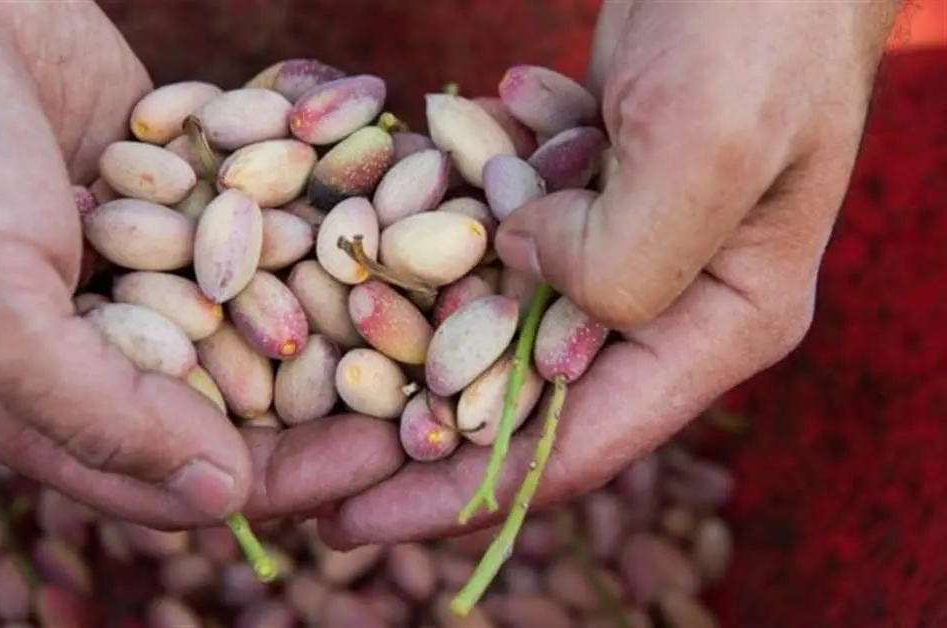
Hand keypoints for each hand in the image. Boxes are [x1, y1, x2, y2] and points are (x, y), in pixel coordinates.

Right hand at [0, 3, 401, 528]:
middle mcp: (92, 338)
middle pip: (231, 401)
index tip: (380, 456)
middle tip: (436, 393)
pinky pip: (258, 217)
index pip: (174, 473)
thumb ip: (99, 411)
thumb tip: (219, 498)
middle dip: (330, 401)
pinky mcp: (174, 187)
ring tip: (437, 310)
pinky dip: (317, 216)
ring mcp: (138, 257)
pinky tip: (392, 217)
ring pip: (258, 309)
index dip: (280, 478)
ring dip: (339, 310)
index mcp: (29, 399)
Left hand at [318, 1, 896, 545]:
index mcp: (723, 319)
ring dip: (414, 316)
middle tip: (307, 467)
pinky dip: (451, 201)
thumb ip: (623, 253)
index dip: (458, 493)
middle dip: (415, 430)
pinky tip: (418, 152)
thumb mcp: (707, 144)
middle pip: (525, 395)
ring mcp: (627, 236)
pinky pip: (500, 220)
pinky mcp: (587, 183)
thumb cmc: (761, 24)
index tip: (354, 521)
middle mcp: (674, 296)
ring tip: (315, 344)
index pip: (578, 445)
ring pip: (498, 307)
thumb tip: (517, 271)